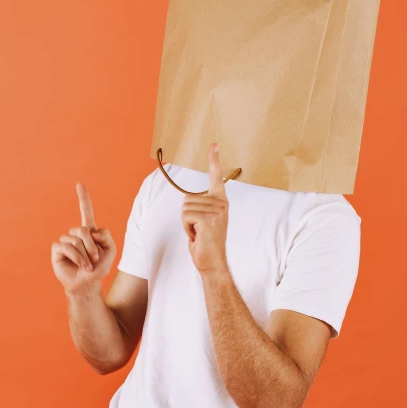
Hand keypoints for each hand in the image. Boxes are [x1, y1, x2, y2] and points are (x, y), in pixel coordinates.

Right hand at [51, 182, 116, 292]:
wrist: (87, 284)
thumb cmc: (99, 268)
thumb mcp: (110, 251)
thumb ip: (106, 236)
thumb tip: (91, 230)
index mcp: (89, 231)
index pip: (86, 211)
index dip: (83, 198)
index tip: (79, 184)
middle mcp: (75, 234)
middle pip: (83, 229)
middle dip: (92, 246)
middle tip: (95, 259)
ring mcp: (65, 241)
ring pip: (75, 240)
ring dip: (85, 255)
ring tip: (88, 266)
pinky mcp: (57, 250)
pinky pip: (66, 247)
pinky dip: (76, 257)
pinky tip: (80, 266)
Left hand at [182, 143, 228, 274]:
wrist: (213, 263)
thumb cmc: (206, 243)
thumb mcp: (205, 220)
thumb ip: (201, 207)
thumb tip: (189, 202)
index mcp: (221, 202)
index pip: (217, 177)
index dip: (214, 160)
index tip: (213, 145)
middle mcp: (221, 204)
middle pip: (188, 198)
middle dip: (187, 216)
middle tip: (199, 230)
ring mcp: (217, 211)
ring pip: (185, 207)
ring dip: (186, 223)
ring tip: (199, 233)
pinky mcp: (209, 219)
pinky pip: (185, 216)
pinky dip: (186, 228)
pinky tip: (197, 236)